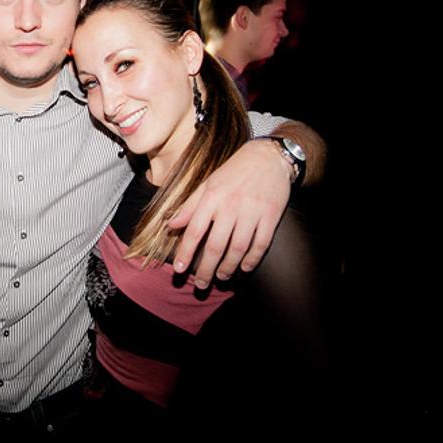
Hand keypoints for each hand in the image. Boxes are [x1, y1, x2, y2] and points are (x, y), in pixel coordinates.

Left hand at [167, 140, 289, 288]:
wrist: (268, 157)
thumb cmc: (233, 172)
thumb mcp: (207, 183)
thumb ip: (189, 206)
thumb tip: (171, 224)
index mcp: (211, 197)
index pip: (194, 230)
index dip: (186, 252)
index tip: (180, 269)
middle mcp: (231, 205)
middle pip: (216, 245)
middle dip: (206, 269)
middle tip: (201, 284)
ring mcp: (252, 211)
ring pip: (238, 248)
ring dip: (228, 267)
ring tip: (221, 277)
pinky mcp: (271, 215)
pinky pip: (261, 244)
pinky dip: (252, 259)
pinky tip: (245, 268)